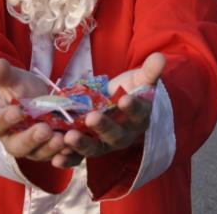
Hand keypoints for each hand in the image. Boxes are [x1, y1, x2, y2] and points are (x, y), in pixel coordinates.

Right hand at [0, 58, 66, 161]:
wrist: (42, 97)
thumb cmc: (23, 89)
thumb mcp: (15, 79)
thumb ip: (5, 74)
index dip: (4, 120)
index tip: (18, 111)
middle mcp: (13, 140)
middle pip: (17, 147)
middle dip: (31, 139)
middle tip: (44, 130)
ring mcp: (33, 148)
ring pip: (38, 154)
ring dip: (50, 148)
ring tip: (62, 138)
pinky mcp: (51, 151)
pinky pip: (57, 157)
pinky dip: (65, 154)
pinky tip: (73, 146)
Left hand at [51, 52, 165, 167]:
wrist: (117, 104)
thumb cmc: (130, 90)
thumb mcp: (140, 79)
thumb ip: (150, 71)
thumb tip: (160, 57)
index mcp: (139, 118)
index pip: (138, 113)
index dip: (132, 107)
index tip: (124, 99)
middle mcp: (123, 135)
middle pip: (115, 135)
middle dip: (103, 127)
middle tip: (92, 118)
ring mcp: (104, 143)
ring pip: (95, 148)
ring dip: (81, 144)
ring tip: (68, 137)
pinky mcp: (87, 147)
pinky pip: (78, 157)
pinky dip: (68, 160)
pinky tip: (55, 159)